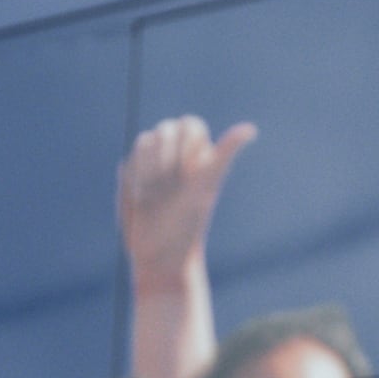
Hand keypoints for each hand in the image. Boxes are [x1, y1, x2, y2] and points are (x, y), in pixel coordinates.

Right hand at [117, 115, 255, 287]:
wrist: (159, 253)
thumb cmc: (188, 223)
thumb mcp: (207, 185)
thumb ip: (225, 154)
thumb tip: (251, 129)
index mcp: (197, 157)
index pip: (190, 124)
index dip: (184, 142)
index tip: (188, 171)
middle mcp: (175, 156)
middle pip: (165, 128)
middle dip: (164, 156)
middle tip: (170, 185)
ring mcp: (151, 164)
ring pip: (143, 142)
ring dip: (148, 169)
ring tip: (155, 195)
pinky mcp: (132, 174)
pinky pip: (127, 162)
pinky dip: (134, 180)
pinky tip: (142, 199)